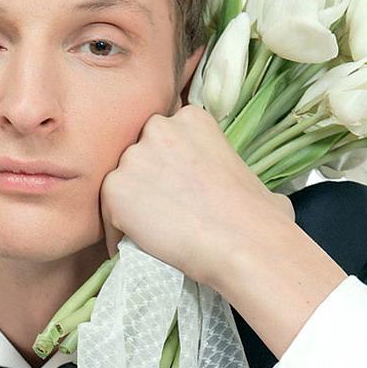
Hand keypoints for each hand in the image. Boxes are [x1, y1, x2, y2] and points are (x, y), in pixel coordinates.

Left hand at [99, 103, 295, 290]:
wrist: (244, 243)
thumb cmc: (259, 217)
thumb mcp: (250, 174)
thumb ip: (229, 169)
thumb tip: (248, 194)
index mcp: (192, 118)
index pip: (163, 137)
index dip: (166, 166)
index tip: (175, 189)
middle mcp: (159, 128)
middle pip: (137, 154)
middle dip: (145, 180)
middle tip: (161, 212)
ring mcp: (133, 157)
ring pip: (120, 183)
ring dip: (130, 206)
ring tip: (150, 235)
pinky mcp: (115, 189)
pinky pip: (107, 213)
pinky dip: (117, 233)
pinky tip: (138, 248)